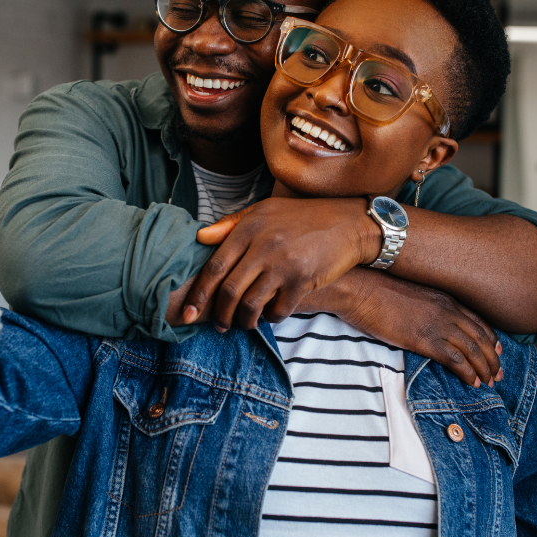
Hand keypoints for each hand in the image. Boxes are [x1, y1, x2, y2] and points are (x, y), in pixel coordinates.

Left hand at [181, 197, 378, 329]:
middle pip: (229, 291)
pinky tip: (269, 316)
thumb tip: (199, 238)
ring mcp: (284, 265)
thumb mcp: (264, 211)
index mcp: (249, 229)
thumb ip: (230, 225)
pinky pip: (279, 310)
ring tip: (242, 324)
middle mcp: (263, 247)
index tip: (188, 312)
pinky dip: (271, 318)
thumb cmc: (301, 217)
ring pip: (251, 305)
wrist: (348, 223)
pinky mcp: (303, 281)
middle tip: (217, 325)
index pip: (215, 267)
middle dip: (219, 315)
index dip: (199, 293)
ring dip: (243, 321)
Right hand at [303, 268, 501, 387]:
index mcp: (444, 298)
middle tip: (497, 374)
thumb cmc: (374, 290)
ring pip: (473, 350)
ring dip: (484, 369)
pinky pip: (455, 359)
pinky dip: (467, 372)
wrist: (358, 288)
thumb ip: (424, 307)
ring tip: (488, 382)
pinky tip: (471, 382)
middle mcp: (447, 310)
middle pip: (481, 337)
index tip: (497, 352)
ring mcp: (437, 324)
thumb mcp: (408, 295)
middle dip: (493, 358)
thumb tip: (423, 321)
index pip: (478, 321)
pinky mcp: (424, 339)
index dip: (491, 340)